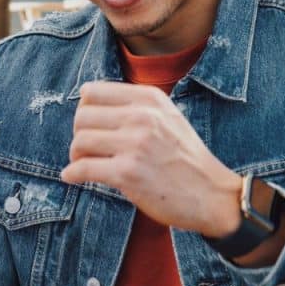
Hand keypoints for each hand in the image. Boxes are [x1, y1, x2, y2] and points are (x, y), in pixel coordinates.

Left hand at [60, 81, 241, 237]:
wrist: (212, 194)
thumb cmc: (185, 158)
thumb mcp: (168, 117)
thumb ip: (135, 105)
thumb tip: (86, 97)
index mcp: (149, 99)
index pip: (93, 91)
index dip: (84, 110)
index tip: (90, 125)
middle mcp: (142, 117)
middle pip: (82, 116)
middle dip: (78, 134)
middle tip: (86, 149)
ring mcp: (135, 144)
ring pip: (79, 141)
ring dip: (75, 155)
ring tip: (84, 163)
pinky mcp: (128, 173)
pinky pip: (83, 168)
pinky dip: (72, 174)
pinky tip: (73, 178)